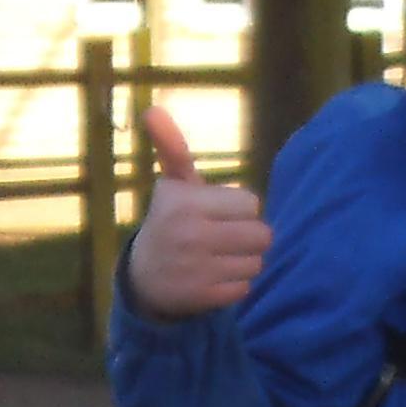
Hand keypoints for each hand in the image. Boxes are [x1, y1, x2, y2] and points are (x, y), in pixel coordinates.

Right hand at [125, 108, 270, 319]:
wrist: (143, 278)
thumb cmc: (169, 222)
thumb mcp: (172, 186)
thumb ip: (172, 148)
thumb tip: (153, 109)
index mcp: (186, 204)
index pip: (251, 204)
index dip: (238, 209)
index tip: (216, 214)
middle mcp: (192, 236)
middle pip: (262, 234)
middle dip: (248, 236)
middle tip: (224, 237)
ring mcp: (198, 269)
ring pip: (257, 262)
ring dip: (244, 261)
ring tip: (219, 257)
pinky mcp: (204, 297)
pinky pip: (245, 287)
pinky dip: (234, 285)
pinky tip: (213, 278)